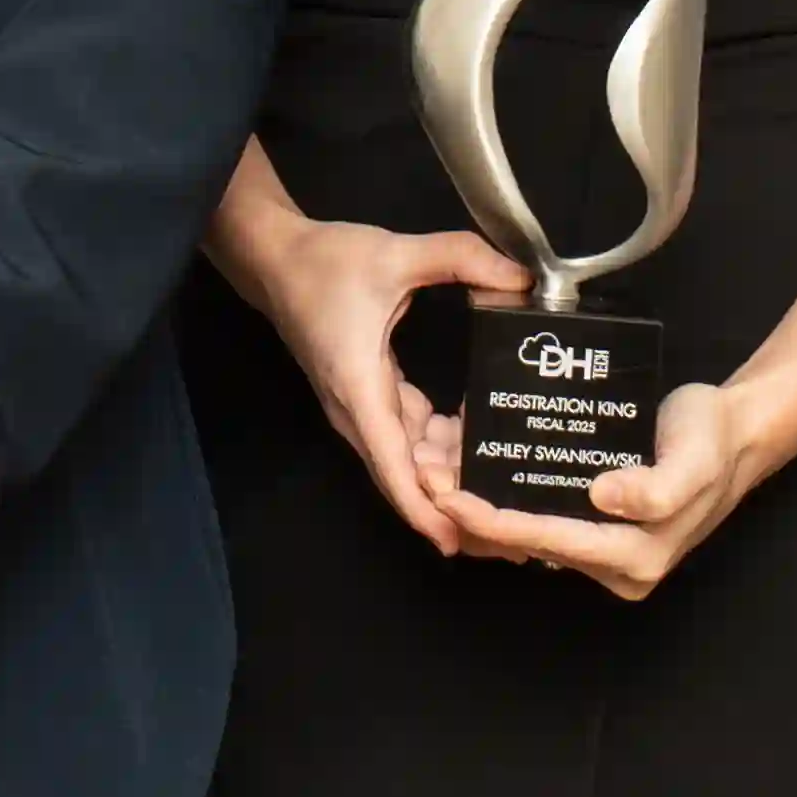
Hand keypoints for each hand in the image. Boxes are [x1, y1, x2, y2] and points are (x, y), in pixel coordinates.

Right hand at [227, 207, 529, 558]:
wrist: (275, 259)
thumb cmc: (326, 263)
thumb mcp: (397, 253)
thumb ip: (462, 257)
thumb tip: (521, 280)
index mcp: (360, 389)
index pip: (392, 465)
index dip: (424, 510)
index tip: (456, 543)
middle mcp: (357, 413)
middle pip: (404, 480)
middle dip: (451, 510)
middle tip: (509, 535)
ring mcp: (361, 411)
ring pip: (407, 462)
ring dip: (449, 479)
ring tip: (505, 496)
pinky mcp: (368, 400)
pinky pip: (406, 439)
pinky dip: (439, 448)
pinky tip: (477, 443)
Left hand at [446, 380, 762, 599]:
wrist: (734, 432)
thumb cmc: (713, 441)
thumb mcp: (695, 459)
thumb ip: (658, 486)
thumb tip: (603, 497)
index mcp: (636, 560)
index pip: (547, 541)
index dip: (492, 521)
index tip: (445, 494)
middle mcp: (615, 565)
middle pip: (526, 543)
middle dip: (470, 512)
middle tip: (423, 470)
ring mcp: (602, 548)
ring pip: (523, 533)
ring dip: (476, 505)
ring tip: (433, 463)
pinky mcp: (594, 525)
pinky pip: (536, 516)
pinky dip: (499, 496)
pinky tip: (468, 462)